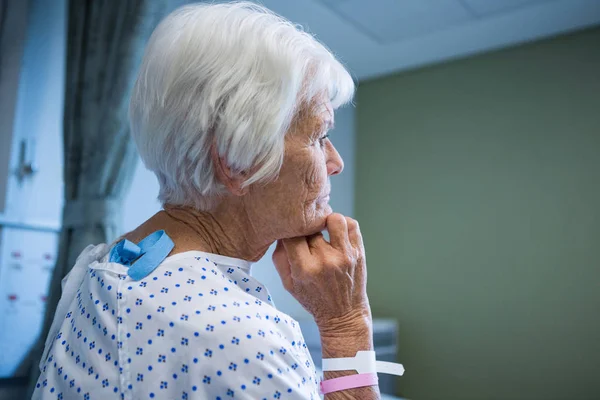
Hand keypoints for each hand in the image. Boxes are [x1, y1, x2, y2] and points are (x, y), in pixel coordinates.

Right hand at [272, 213, 370, 329]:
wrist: (343, 315)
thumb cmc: (313, 299)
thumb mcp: (288, 284)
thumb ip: (280, 257)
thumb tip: (282, 232)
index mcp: (304, 269)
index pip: (291, 235)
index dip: (289, 231)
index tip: (291, 233)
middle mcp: (325, 260)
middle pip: (311, 228)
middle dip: (306, 230)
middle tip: (306, 237)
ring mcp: (344, 255)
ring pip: (333, 219)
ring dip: (326, 222)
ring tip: (323, 230)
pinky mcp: (358, 253)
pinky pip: (351, 225)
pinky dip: (343, 225)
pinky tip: (336, 234)